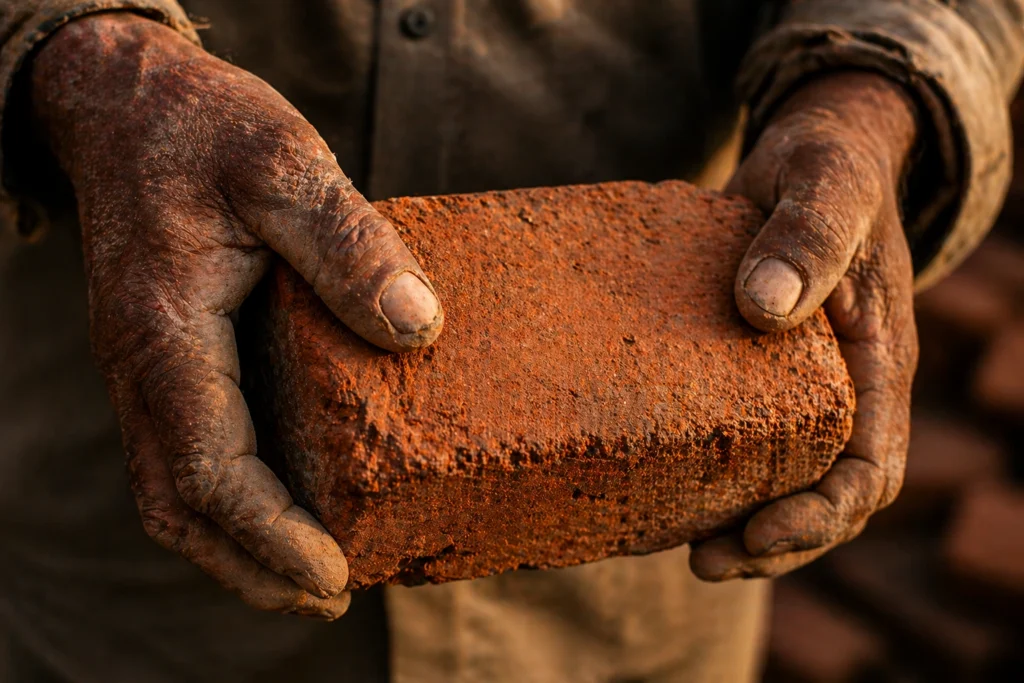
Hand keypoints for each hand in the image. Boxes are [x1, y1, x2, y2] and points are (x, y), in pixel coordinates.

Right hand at [31, 14, 442, 617]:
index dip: (269, 535)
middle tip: (333, 595)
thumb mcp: (284, 165)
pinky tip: (292, 498)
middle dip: (252, 566)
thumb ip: (349, 242)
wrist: (128, 104)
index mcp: (164, 331)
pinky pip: (191, 450)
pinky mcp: (171, 358)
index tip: (332, 577)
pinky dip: (236, 497)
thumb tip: (417, 326)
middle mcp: (143, 366)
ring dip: (240, 544)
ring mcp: (149, 368)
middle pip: (181, 505)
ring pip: (177, 489)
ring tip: (315, 574)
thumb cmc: (204, 128)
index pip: (207, 468)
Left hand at [690, 72, 919, 579]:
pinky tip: (646, 482)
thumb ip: (808, 234)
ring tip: (665, 542)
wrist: (812, 155)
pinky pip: (735, 439)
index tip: (759, 537)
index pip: (867, 469)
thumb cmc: (828, 166)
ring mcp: (794, 387)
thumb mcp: (826, 183)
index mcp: (874, 361)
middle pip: (820, 497)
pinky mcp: (747, 373)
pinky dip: (701, 473)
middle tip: (701, 561)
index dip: (820, 518)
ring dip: (733, 524)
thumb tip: (765, 307)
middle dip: (770, 545)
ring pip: (776, 481)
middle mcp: (840, 388)